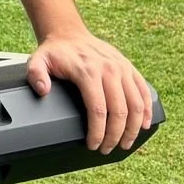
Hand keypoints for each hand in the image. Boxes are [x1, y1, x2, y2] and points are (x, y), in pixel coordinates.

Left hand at [28, 31, 152, 152]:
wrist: (70, 34)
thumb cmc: (55, 52)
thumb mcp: (37, 61)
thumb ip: (36, 75)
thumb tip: (43, 91)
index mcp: (88, 71)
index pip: (98, 109)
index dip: (98, 132)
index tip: (93, 145)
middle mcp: (109, 69)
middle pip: (120, 111)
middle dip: (115, 135)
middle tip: (107, 149)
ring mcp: (122, 68)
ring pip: (136, 104)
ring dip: (133, 128)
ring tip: (125, 144)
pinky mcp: (129, 68)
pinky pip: (144, 92)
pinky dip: (147, 111)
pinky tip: (145, 125)